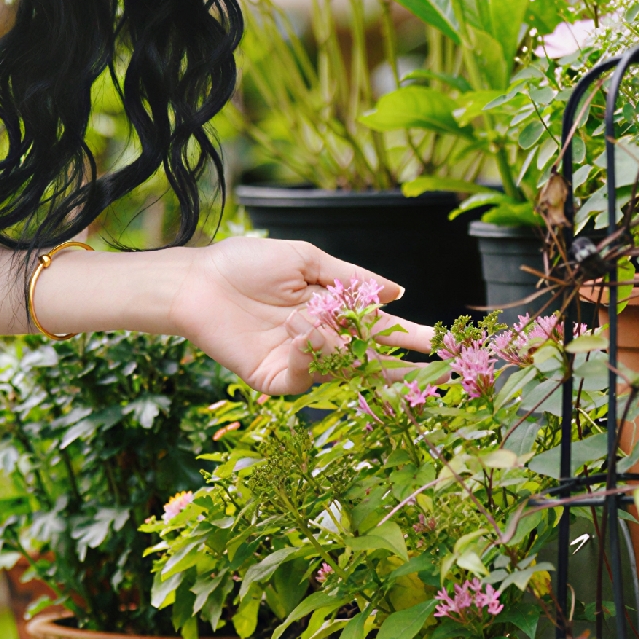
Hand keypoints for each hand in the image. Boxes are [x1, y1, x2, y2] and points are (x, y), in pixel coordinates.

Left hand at [165, 234, 429, 394]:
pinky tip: (300, 328)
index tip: (441, 342)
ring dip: (343, 345)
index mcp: (330, 310)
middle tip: (436, 375)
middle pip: (371, 361)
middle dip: (403, 369)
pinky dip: (313, 351)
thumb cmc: (246, 263)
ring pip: (344, 368)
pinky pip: (311, 375)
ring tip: (314, 318)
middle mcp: (320, 340)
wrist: (198, 280)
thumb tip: (399, 290)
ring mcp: (299, 362)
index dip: (408, 336)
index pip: (378, 328)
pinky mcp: (277, 379)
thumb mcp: (305, 260)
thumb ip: (350, 277)